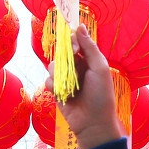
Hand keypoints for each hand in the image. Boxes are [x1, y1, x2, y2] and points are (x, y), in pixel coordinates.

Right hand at [45, 25, 123, 148]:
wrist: (93, 122)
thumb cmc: (101, 95)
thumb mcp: (99, 68)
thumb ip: (89, 47)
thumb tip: (80, 26)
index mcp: (89, 60)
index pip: (76, 42)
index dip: (72, 41)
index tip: (74, 46)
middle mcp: (76, 67)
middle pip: (61, 52)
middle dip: (64, 59)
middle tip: (72, 68)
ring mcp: (66, 79)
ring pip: (52, 66)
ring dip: (59, 75)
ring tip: (71, 87)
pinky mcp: (57, 91)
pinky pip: (48, 81)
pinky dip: (54, 86)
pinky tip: (64, 95)